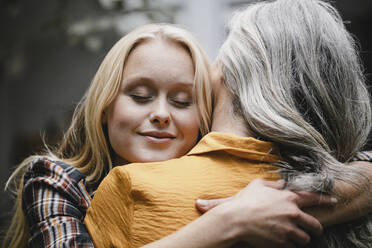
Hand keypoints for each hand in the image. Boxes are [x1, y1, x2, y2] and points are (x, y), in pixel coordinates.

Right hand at [197, 179, 336, 247]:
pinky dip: (289, 245)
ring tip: (293, 237)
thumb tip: (282, 183)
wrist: (236, 219)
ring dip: (301, 238)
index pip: (313, 198)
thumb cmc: (246, 201)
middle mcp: (292, 214)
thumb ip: (273, 184)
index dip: (325, 199)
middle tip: (314, 231)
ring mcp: (288, 229)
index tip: (334, 201)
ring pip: (305, 238)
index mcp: (288, 198)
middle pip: (314, 225)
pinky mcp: (282, 242)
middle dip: (316, 229)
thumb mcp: (258, 185)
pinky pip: (293, 247)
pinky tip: (282, 242)